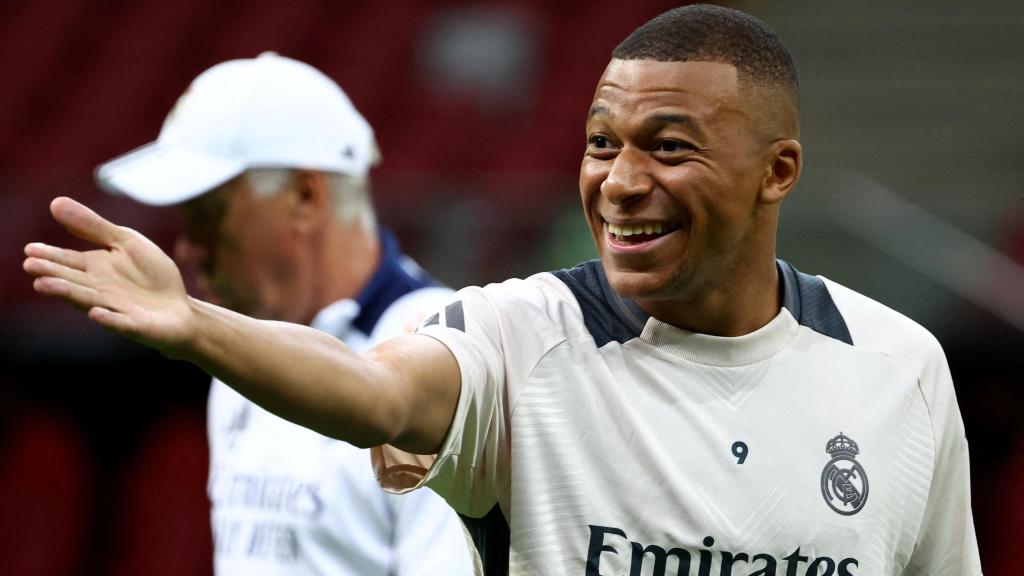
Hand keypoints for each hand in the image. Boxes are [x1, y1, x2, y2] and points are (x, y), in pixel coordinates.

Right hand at [23, 197, 194, 354]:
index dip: (50, 255)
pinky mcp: (137, 326)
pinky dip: (109, 319)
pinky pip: (121, 323)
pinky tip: (96, 313)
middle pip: (72, 281)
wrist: (181, 308)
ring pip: (89, 301)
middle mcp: (99, 290)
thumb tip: (55, 202)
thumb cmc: (151, 275)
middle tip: (31, 266)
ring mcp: (116, 309)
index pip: (68, 261)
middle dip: (52, 274)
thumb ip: (94, 227)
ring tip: (44, 286)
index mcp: (95, 268)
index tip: (30, 250)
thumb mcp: (126, 242)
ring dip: (68, 294)